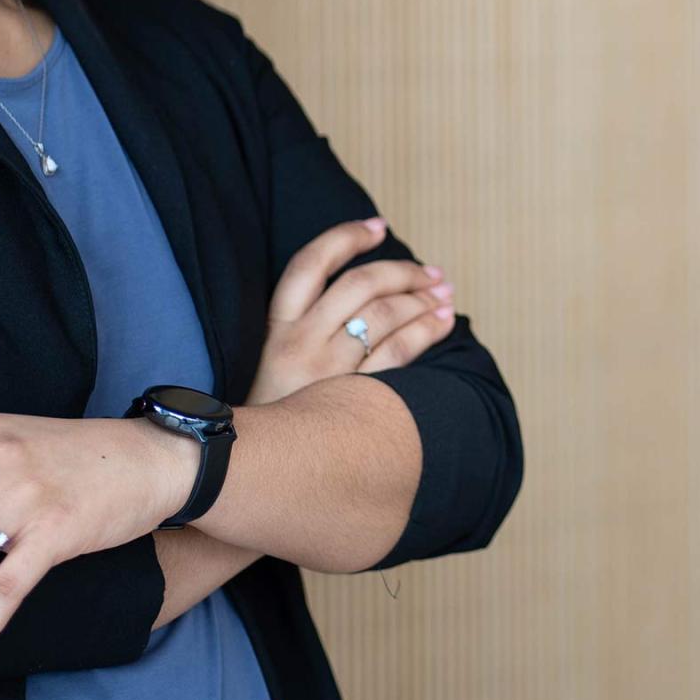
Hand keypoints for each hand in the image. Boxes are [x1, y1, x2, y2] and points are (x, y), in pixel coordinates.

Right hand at [247, 216, 456, 403]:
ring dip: (422, 298)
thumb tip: (364, 288)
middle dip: (403, 271)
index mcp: (277, 326)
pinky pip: (399, 354)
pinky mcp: (353, 400)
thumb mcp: (270, 361)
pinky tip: (442, 323)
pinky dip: (425, 331)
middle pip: (361, 284)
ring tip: (444, 295)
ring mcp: (327, 371)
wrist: (255, 472)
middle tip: (431, 273)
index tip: (378, 227)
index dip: (346, 236)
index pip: (311, 262)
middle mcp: (300, 341)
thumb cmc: (275, 412)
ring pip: (385, 315)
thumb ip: (305, 326)